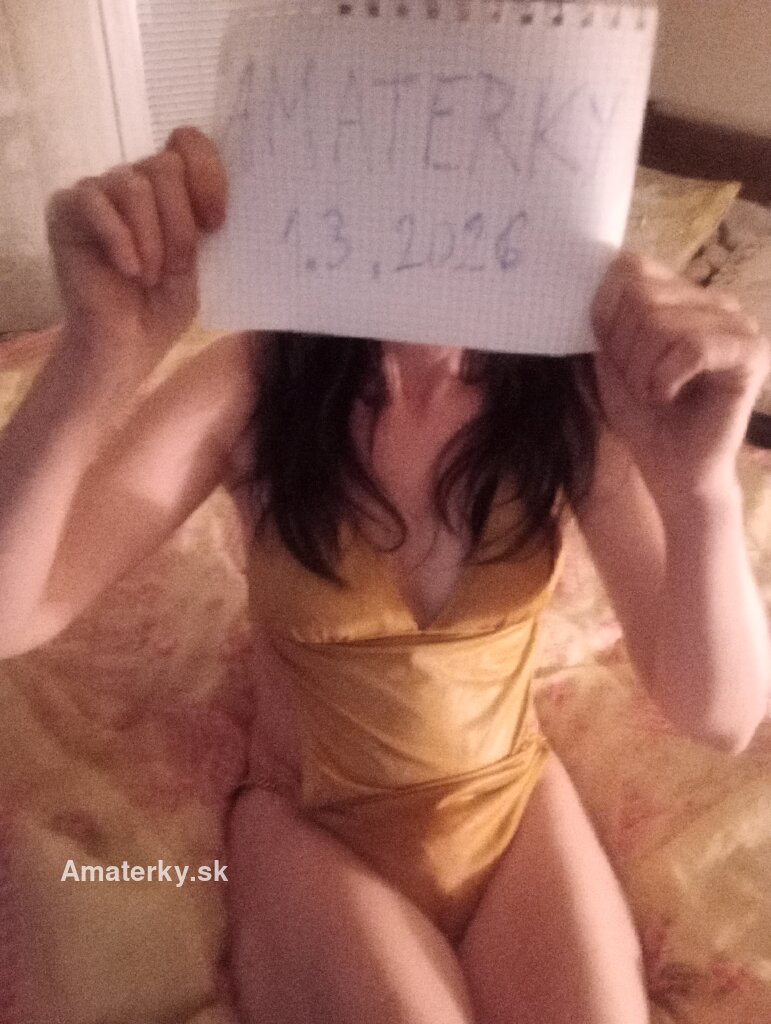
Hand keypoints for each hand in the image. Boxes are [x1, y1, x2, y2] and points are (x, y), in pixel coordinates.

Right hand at [46, 126, 226, 372]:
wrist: (126, 345)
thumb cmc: (163, 307)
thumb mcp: (200, 265)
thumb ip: (207, 225)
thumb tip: (239, 198)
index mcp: (173, 189)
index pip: (189, 143)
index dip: (207, 173)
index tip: (216, 221)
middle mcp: (136, 182)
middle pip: (165, 166)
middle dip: (179, 221)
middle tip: (178, 266)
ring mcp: (100, 192)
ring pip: (134, 185)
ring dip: (151, 236)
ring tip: (151, 276)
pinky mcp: (67, 209)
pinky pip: (95, 202)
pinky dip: (119, 238)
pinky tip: (129, 269)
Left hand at [591, 251, 770, 509]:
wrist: (674, 471)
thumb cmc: (644, 418)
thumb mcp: (609, 363)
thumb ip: (603, 321)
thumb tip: (589, 283)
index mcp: (679, 295)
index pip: (629, 267)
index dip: (605, 314)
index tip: (613, 358)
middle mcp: (712, 299)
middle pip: (640, 296)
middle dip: (624, 352)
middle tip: (640, 386)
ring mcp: (736, 322)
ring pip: (662, 324)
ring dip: (643, 372)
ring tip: (656, 395)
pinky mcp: (752, 351)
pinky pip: (691, 348)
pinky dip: (666, 379)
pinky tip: (670, 397)